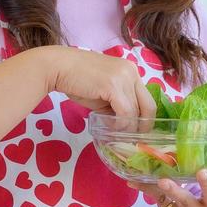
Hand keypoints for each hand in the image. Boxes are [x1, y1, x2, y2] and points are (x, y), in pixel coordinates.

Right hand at [41, 46, 155, 124]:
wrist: (57, 67)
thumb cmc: (76, 79)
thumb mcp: (103, 91)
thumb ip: (117, 103)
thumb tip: (126, 122)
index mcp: (131, 71)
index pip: (147, 99)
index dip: (145, 118)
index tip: (137, 131)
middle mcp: (132, 72)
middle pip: (149, 106)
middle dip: (143, 126)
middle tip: (133, 139)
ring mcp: (124, 78)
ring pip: (136, 112)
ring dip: (127, 127)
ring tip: (114, 132)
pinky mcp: (113, 86)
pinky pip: (125, 112)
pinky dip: (120, 123)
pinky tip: (109, 125)